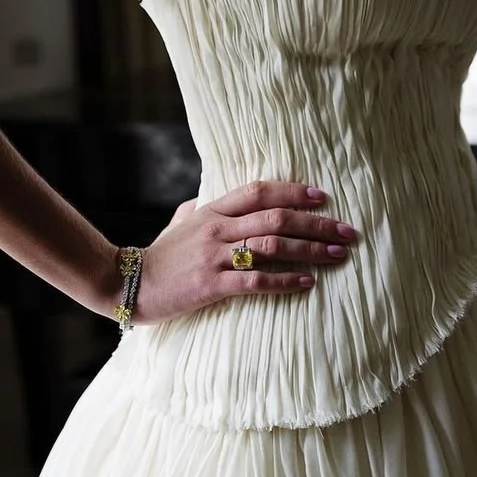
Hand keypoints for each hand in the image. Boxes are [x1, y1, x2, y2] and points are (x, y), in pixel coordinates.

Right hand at [105, 181, 358, 325]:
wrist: (129, 284)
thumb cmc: (160, 253)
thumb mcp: (180, 221)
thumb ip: (202, 208)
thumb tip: (211, 199)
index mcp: (213, 210)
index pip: (259, 191)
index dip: (293, 191)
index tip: (323, 196)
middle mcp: (218, 228)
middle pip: (276, 217)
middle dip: (317, 224)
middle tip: (347, 231)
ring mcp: (215, 256)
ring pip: (272, 246)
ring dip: (310, 250)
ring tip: (337, 256)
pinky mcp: (211, 285)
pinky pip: (256, 281)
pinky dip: (285, 281)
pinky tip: (308, 283)